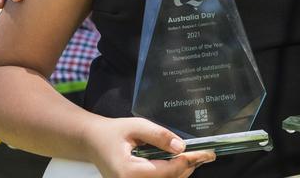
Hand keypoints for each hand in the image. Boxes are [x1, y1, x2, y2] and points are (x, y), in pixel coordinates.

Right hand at [85, 116, 215, 177]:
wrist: (92, 142)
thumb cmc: (112, 132)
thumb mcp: (136, 126)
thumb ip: (159, 135)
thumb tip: (181, 147)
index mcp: (129, 172)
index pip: (168, 171)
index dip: (189, 161)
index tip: (207, 153)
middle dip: (189, 168)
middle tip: (206, 154)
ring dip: (182, 172)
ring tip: (196, 157)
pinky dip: (172, 174)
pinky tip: (180, 163)